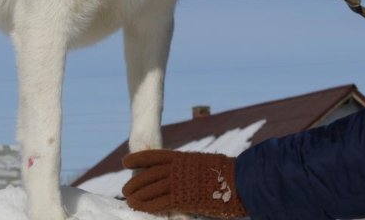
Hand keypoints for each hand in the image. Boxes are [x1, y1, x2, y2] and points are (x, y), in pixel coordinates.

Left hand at [121, 149, 246, 217]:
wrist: (239, 181)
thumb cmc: (226, 173)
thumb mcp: (202, 164)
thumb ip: (189, 168)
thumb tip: (184, 173)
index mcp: (181, 158)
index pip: (153, 157)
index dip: (138, 160)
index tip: (126, 162)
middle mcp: (176, 169)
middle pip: (149, 174)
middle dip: (136, 182)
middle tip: (126, 189)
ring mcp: (179, 183)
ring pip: (151, 188)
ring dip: (138, 195)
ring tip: (129, 200)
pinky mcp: (183, 199)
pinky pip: (160, 202)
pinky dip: (148, 205)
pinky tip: (139, 207)